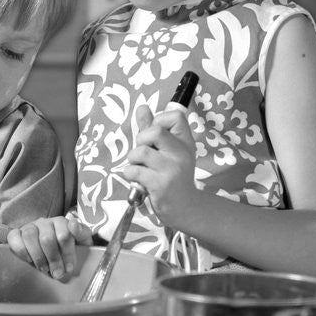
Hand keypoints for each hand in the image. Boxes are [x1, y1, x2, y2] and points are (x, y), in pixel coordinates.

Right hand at [7, 216, 92, 279]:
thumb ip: (82, 234)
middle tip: (58, 273)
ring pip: (30, 236)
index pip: (64, 234)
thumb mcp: (82, 242)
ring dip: (38, 257)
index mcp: (62, 222)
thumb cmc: (69, 249)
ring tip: (44, 269)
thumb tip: (74, 225)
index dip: (67, 254)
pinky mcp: (17, 233)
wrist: (55, 252)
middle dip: (53, 260)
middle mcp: (45, 222)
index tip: (69, 267)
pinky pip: (14, 237)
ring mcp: (30, 226)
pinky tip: (29, 260)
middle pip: (47, 239)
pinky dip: (21, 250)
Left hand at [121, 104, 196, 228]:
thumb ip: (153, 129)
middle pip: (154, 131)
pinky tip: (139, 180)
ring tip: (141, 168)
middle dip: (141, 140)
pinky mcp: (160, 184)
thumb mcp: (169, 151)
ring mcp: (171, 169)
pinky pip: (134, 170)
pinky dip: (130, 174)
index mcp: (185, 141)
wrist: (185, 208)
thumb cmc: (173, 176)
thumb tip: (142, 107)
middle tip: (144, 154)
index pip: (175, 116)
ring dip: (133, 160)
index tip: (156, 137)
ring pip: (140, 152)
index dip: (159, 121)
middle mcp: (181, 153)